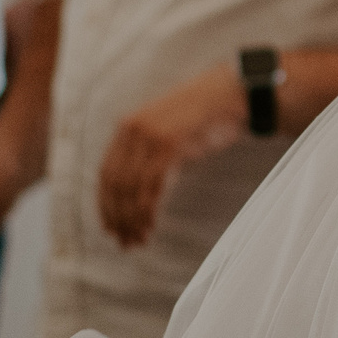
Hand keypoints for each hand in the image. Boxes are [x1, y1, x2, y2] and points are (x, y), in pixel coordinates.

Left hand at [97, 65, 248, 248]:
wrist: (231, 95)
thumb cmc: (205, 119)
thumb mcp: (169, 137)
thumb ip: (151, 158)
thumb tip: (139, 193)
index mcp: (127, 127)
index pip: (106, 174)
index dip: (106, 204)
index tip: (111, 228)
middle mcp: (132, 129)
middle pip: (115, 184)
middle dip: (118, 217)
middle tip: (125, 242)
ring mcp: (149, 134)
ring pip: (130, 187)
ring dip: (132, 218)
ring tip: (139, 239)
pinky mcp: (168, 142)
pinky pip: (150, 183)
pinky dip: (147, 208)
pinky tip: (150, 224)